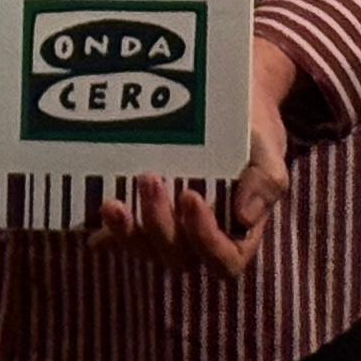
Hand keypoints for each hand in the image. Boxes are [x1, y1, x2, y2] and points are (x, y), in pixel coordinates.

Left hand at [87, 37, 295, 280]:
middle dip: (160, 224)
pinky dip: (106, 231)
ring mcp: (168, 228)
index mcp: (237, 232)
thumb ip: (266, 181)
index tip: (191, 196)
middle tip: (149, 179)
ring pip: (146, 248)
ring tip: (114, 202)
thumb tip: (245, 217)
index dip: (205, 238)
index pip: (223, 260)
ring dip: (128, 232)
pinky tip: (91, 218)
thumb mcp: (268, 149)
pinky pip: (120, 234)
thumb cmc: (252, 131)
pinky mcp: (141, 213)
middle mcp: (199, 237)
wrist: (229, 100)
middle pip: (177, 256)